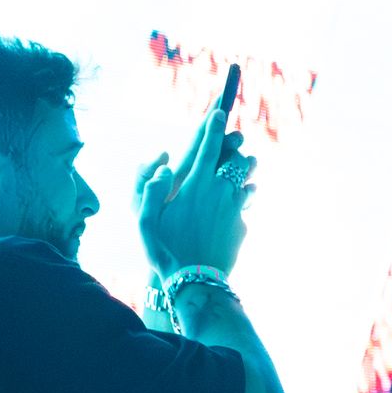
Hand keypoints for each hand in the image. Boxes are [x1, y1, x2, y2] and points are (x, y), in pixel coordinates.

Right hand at [135, 96, 255, 276]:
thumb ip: (152, 189)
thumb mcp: (145, 221)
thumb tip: (166, 167)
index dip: (214, 127)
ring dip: (244, 168)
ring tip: (244, 164)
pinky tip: (241, 196)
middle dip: (233, 147)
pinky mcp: (243, 223)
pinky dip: (244, 195)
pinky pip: (246, 201)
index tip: (220, 111)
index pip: (208, 148)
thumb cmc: (164, 250)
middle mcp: (219, 191)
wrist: (194, 281)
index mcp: (195, 186)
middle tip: (233, 141)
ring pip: (246, 177)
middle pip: (234, 159)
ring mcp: (235, 207)